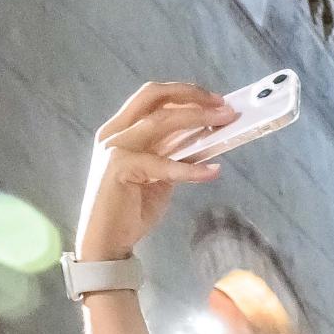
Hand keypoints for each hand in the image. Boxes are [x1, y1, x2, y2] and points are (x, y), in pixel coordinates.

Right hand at [75, 83, 234, 261]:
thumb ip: (174, 153)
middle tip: (223, 105)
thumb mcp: (159, 175)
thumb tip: (206, 138)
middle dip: (191, 95)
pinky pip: (164, 164)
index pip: (152, 96)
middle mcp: (115, 132)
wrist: (108, 240)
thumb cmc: (132, 207)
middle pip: (154, 96)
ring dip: (198, 119)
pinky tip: (213, 171)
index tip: (215, 99)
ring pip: (161, 121)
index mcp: (121, 129)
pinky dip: (192, 168)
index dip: (184, 93)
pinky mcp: (120, 167)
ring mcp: (115, 147)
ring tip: (225, 123)